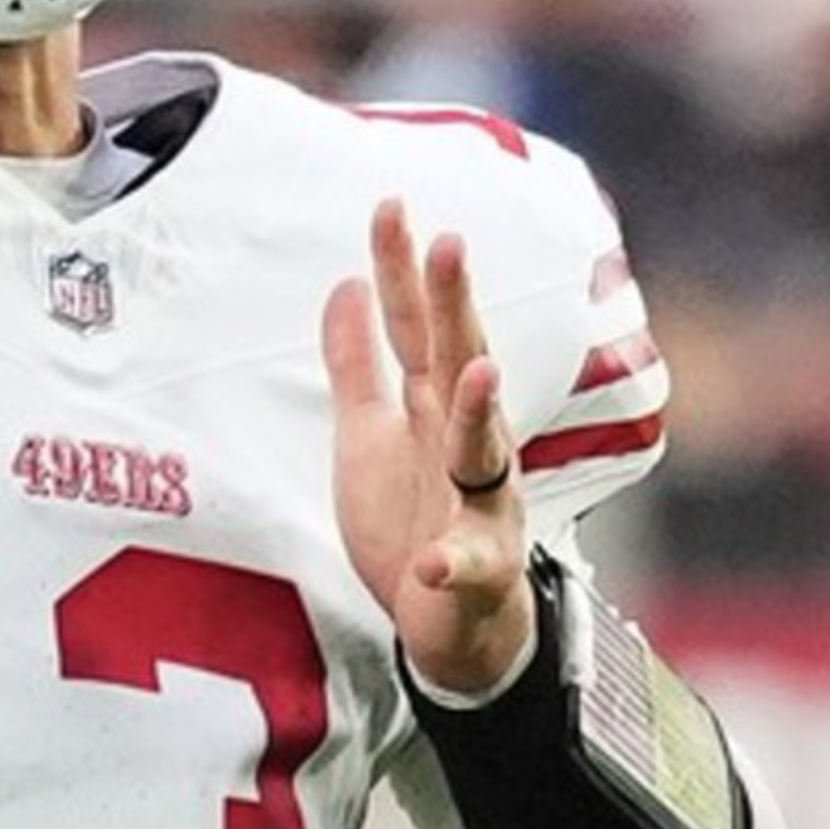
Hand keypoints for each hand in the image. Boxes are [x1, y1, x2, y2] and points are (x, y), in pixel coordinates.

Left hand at [322, 198, 535, 700]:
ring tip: (476, 371)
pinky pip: (467, 564)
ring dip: (479, 412)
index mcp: (434, 408)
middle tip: (450, 245)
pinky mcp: (479, 570)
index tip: (390, 205)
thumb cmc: (413, 517)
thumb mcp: (369, 433)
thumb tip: (345, 284)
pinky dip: (452, 562)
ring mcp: (480, 503)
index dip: (402, 270)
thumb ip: (357, 365)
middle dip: (456, 308)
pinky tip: (433, 561)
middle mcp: (467, 443)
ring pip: (484, 451)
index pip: (416, 327)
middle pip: (460, 364)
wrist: (452, 623)